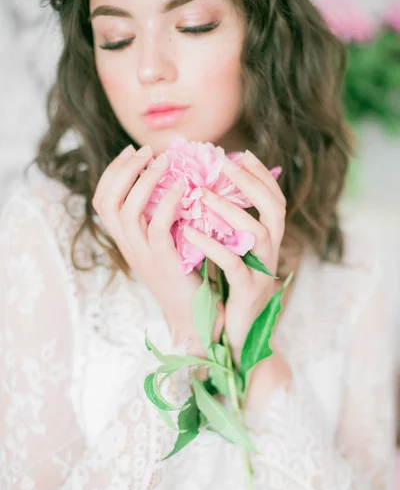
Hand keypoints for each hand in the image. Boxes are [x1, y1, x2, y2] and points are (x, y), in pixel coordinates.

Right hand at [92, 144, 222, 354]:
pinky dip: (168, 202)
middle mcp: (127, 246)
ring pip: (129, 210)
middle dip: (124, 170)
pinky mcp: (163, 262)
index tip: (131, 152)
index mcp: (124, 240)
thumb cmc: (184, 276)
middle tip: (146, 151)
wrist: (193, 315)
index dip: (112, 173)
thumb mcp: (164, 244)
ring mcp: (142, 255)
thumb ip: (160, 218)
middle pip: (108, 201)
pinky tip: (182, 187)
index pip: (103, 201)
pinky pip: (157, 226)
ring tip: (164, 161)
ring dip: (145, 180)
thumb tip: (172, 181)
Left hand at [183, 149, 285, 363]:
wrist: (232, 336)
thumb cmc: (227, 292)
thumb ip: (227, 227)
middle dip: (252, 183)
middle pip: (275, 210)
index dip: (262, 176)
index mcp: (268, 242)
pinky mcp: (248, 292)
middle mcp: (272, 254)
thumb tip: (207, 193)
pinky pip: (233, 264)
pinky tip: (190, 232)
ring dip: (230, 210)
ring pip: (257, 233)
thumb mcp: (231, 254)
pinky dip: (212, 246)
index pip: (275, 201)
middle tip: (225, 164)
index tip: (242, 153)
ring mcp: (262, 273)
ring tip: (202, 195)